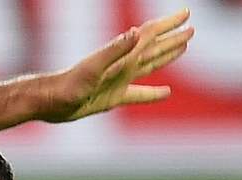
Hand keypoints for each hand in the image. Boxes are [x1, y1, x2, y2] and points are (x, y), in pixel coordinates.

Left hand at [42, 8, 193, 122]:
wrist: (51, 102)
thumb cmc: (69, 84)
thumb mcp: (93, 67)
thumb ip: (115, 50)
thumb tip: (137, 32)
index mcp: (122, 55)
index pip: (151, 34)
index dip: (168, 23)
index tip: (186, 14)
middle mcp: (123, 65)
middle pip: (154, 47)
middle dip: (172, 37)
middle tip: (190, 28)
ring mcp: (119, 80)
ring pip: (150, 65)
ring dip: (167, 56)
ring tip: (182, 48)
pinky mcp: (114, 97)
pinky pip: (140, 94)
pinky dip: (154, 93)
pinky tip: (166, 92)